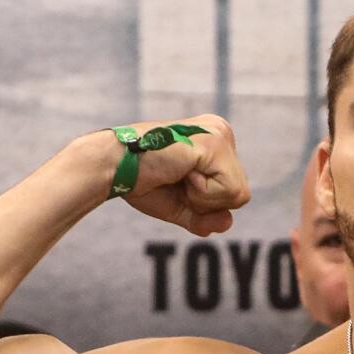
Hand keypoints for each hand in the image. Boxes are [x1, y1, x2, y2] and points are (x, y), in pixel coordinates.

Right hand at [119, 114, 250, 235]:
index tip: (177, 181)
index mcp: (216, 143)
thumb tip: (229, 221)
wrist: (114, 167)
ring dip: (204, 198)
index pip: (233, 193)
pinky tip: (181, 172)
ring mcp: (219, 135)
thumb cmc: (142, 183)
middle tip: (176, 179)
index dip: (205, 202)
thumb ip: (206, 218)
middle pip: (239, 195)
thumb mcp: (181, 207)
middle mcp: (221, 132)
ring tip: (178, 174)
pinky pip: (229, 191)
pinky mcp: (215, 143)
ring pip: (238, 195)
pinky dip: (203, 193)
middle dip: (206, 202)